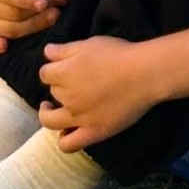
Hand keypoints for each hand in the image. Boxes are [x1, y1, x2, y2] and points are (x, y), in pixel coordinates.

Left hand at [36, 35, 163, 151]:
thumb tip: (46, 52)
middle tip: (72, 83)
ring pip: (50, 121)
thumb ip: (64, 50)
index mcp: (63, 73)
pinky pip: (68, 144)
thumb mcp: (88, 44)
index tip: (61, 69)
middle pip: (53, 93)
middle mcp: (67, 97)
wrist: (144, 74)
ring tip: (52, 110)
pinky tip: (66, 132)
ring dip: (48, 114)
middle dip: (59, 87)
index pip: (45, 74)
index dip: (52, 70)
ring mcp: (78, 117)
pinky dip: (63, 140)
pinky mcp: (93, 132)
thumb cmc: (118, 54)